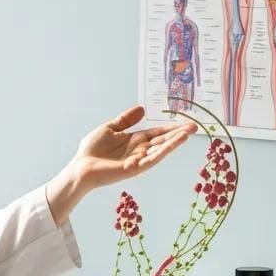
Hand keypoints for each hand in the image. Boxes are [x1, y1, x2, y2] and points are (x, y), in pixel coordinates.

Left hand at [72, 106, 196, 190]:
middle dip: (178, 133)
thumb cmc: (92, 149)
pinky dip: (166, 149)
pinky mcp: (136, 168)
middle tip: (195, 125)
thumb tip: (142, 108)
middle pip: (163, 140)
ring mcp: (139, 159)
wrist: (80, 166)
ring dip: (175, 141)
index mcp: (135, 140)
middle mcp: (140, 150)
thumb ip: (126, 120)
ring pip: (161, 148)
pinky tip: (176, 142)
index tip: (184, 122)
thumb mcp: (110, 128)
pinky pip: (154, 157)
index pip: (157, 133)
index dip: (170, 127)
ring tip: (189, 132)